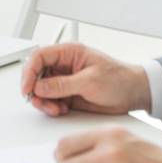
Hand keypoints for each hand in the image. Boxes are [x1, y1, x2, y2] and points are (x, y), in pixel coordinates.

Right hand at [20, 43, 149, 117]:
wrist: (134, 94)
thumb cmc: (119, 80)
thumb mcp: (90, 81)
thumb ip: (63, 84)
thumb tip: (40, 87)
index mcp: (69, 53)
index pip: (39, 56)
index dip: (29, 72)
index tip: (28, 88)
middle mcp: (64, 65)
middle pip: (36, 74)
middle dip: (35, 89)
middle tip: (41, 102)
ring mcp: (65, 80)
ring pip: (41, 89)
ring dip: (44, 101)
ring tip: (56, 109)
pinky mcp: (68, 94)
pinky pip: (50, 100)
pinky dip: (51, 107)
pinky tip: (61, 110)